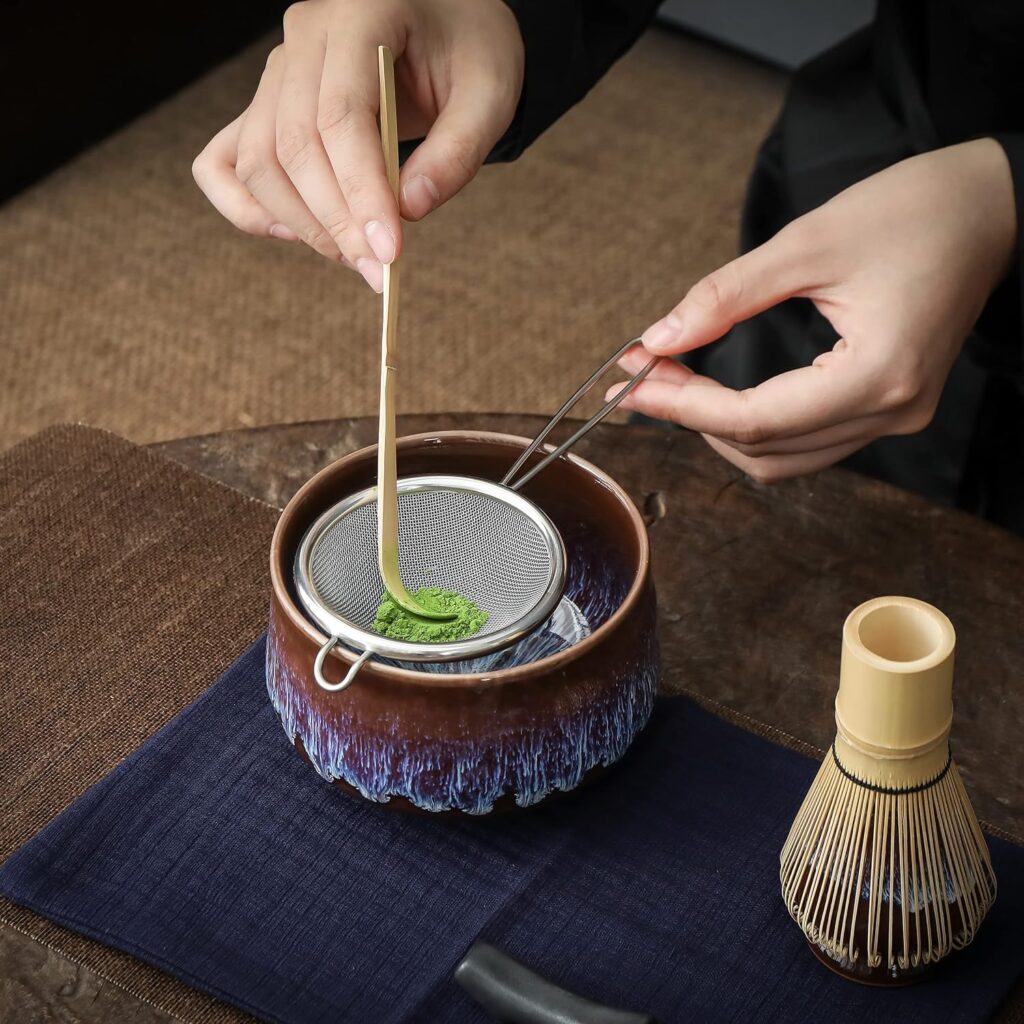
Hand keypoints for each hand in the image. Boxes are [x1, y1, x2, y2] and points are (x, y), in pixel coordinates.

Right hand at [192, 0, 523, 290]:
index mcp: (361, 14)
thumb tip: (410, 211)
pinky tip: (294, 235)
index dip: (361, 193)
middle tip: (378, 270)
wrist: (447, 26)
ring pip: (258, 161)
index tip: (389, 252)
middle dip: (335, 222)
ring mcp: (278, 70)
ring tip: (355, 257)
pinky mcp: (268, 106)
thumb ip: (457, 153)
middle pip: (294, 145)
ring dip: (301, 224)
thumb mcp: (490, 96)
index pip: (340, 116)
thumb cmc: (470, 53)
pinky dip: (247, 208)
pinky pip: (225, 162)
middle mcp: (305, 37)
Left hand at [612, 140, 1016, 481]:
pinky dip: (755, 424)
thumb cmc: (914, 210)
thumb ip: (725, 297)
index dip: (683, 406)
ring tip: (671, 381)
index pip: (756, 420)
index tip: (631, 381)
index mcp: (878, 374)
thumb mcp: (807, 242)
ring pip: (783, 459)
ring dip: (719, 427)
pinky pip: (807, 441)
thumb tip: (658, 337)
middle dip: (691, 415)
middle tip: (643, 373)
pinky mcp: (888, 406)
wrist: (990, 206)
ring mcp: (894, 415)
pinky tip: (719, 393)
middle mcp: (891, 411)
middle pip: (764, 449)